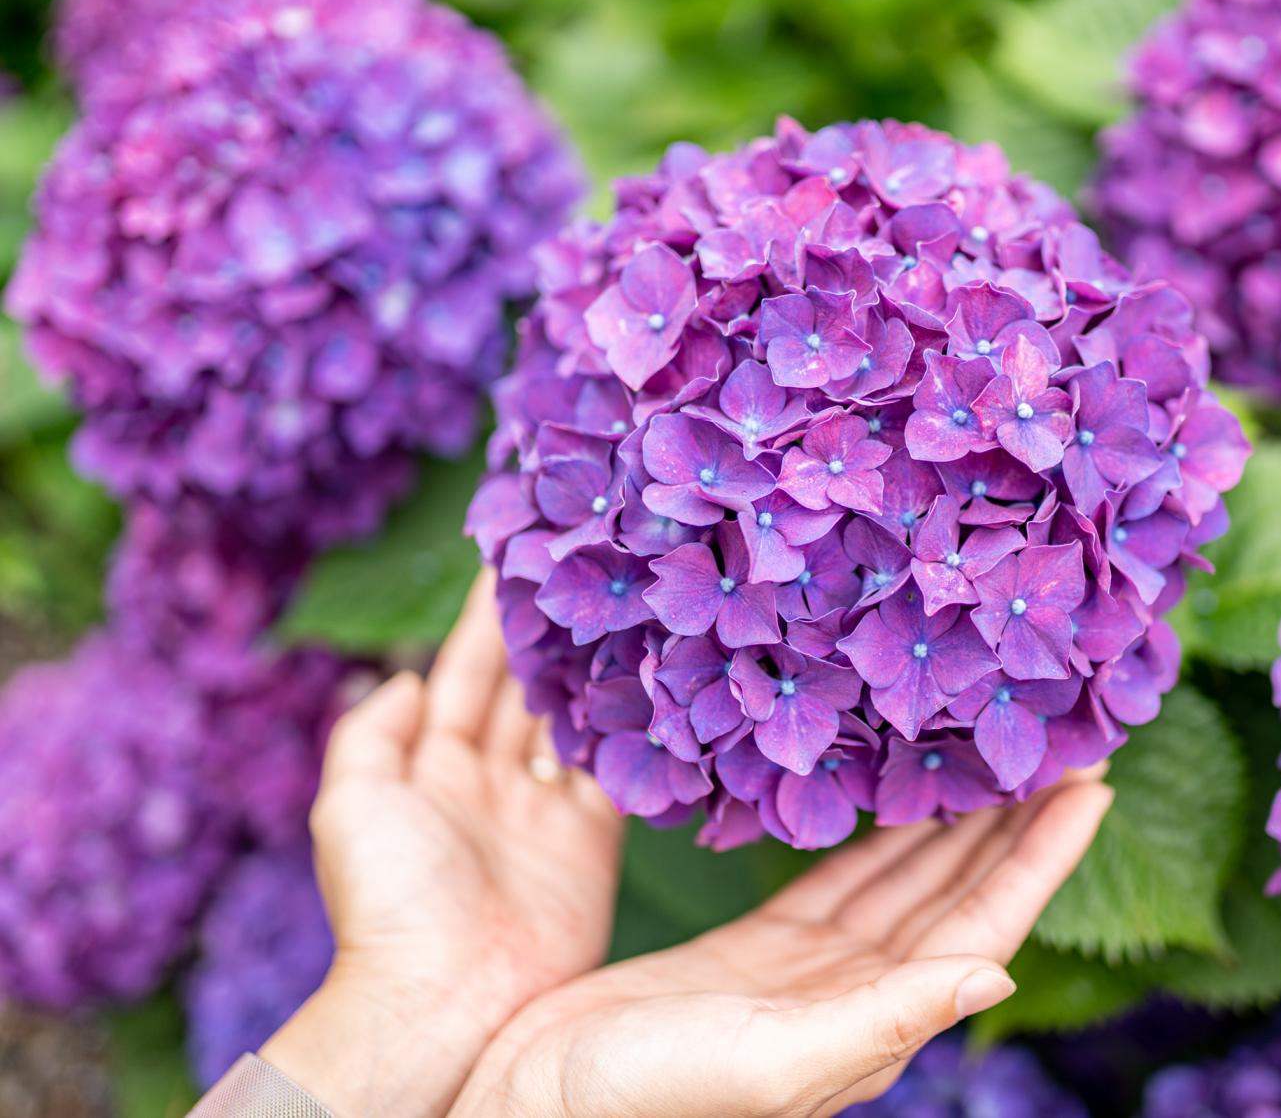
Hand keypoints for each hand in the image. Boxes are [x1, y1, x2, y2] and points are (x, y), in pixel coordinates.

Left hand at [263, 572, 623, 1117]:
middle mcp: (491, 780)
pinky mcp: (592, 842)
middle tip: (589, 569)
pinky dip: (636, 733)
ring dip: (597, 670)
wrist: (446, 997)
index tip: (516, 558)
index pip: (467, 672)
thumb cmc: (387, 900)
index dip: (488, 619)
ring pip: (576, 721)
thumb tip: (406, 676)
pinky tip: (657, 684)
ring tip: (629, 609)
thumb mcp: (349, 803)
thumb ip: (370, 732)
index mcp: (431, 766)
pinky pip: (619, 775)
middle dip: (553, 631)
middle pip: (527, 689)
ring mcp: (544, 811)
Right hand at [447, 775, 1112, 1117]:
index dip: (1044, 857)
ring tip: (995, 749)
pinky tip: (893, 785)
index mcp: (880, 1020)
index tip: (1093, 781)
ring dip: (955, 818)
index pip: (987, 923)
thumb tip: (996, 974)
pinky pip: (839, 876)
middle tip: (1063, 741)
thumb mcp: (773, 1060)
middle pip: (961, 891)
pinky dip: (873, 831)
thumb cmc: (649, 1100)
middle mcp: (863, 995)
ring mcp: (812, 971)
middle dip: (1017, 821)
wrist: (535, 1107)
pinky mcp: (759, 949)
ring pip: (906, 876)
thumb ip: (886, 1019)